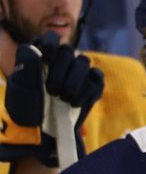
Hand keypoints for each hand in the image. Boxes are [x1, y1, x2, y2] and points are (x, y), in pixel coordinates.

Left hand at [0, 32, 102, 167]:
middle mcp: (59, 63)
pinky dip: (87, 91)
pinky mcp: (91, 88)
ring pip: (84, 63)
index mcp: (39, 57)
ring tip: (63, 98)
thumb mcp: (21, 89)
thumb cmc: (26, 111)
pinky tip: (75, 103)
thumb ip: (27, 66)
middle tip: (52, 91)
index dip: (51, 45)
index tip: (47, 59)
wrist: (40, 135)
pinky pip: (96, 80)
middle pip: (68, 50)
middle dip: (61, 70)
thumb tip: (35, 48)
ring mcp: (76, 75)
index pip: (50, 39)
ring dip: (74, 81)